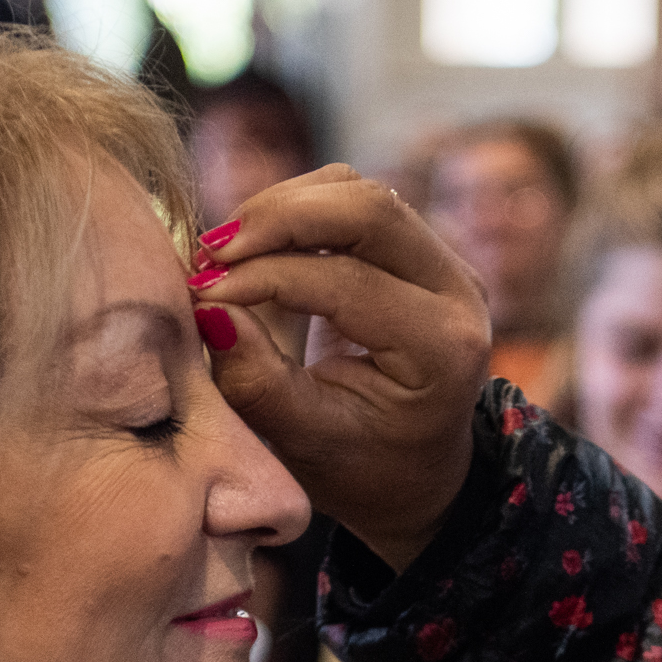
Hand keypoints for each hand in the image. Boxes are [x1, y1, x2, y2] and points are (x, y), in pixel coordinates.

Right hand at [192, 167, 491, 569]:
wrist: (413, 469)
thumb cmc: (361, 468)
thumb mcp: (305, 441)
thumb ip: (259, 382)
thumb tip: (209, 308)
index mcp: (443, 350)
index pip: (348, 281)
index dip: (266, 276)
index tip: (201, 293)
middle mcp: (460, 293)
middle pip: (368, 207)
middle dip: (277, 217)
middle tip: (209, 254)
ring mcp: (445, 263)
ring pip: (356, 191)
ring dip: (281, 209)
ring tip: (224, 254)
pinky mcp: (417, 249)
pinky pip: (351, 202)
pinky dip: (294, 211)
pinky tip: (252, 249)